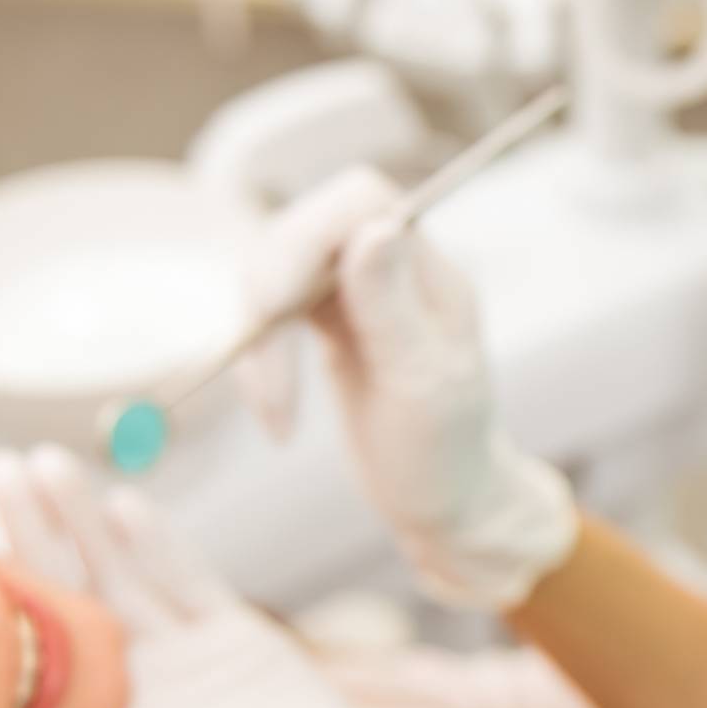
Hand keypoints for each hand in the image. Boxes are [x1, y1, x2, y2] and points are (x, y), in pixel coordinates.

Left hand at [0, 447, 537, 707]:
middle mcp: (132, 681)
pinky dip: (162, 547)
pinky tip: (127, 507)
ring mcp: (184, 653)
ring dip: (88, 521)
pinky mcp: (239, 637)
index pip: (36, 653)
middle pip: (75, 593)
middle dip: (34, 532)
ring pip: (128, 574)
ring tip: (47, 465)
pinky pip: (192, 584)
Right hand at [236, 168, 577, 611]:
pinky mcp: (327, 324)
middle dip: (268, 297)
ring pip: (277, 272)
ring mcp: (356, 294)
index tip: (275, 303)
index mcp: (432, 274)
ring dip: (258, 341)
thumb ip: (393, 307)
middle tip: (264, 383)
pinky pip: (271, 315)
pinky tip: (274, 417)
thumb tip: (372, 227)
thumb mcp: (424, 386)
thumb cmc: (448, 454)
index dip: (306, 235)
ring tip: (272, 413)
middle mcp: (392, 270)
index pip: (359, 201)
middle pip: (303, 231)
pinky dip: (259, 361)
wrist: (447, 505)